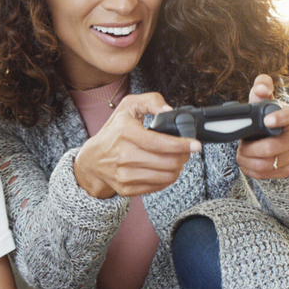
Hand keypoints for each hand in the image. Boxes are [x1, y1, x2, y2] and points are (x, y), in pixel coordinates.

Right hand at [74, 92, 200, 197]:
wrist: (92, 160)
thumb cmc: (113, 131)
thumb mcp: (128, 106)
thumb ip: (151, 101)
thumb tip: (169, 110)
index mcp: (125, 132)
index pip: (160, 143)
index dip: (182, 145)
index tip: (196, 145)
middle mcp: (123, 155)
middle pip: (167, 162)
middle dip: (183, 156)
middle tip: (186, 151)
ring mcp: (124, 174)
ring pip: (166, 176)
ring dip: (178, 168)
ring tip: (177, 160)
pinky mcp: (126, 188)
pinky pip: (157, 186)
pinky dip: (167, 178)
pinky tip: (165, 169)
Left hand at [236, 74, 288, 178]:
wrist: (276, 136)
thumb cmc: (267, 116)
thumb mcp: (263, 101)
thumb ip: (261, 88)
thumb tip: (260, 89)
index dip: (280, 118)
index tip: (266, 120)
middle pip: (272, 148)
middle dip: (250, 148)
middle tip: (241, 145)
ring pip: (267, 164)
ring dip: (248, 160)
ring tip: (242, 153)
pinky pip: (267, 174)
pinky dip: (251, 170)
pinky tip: (247, 163)